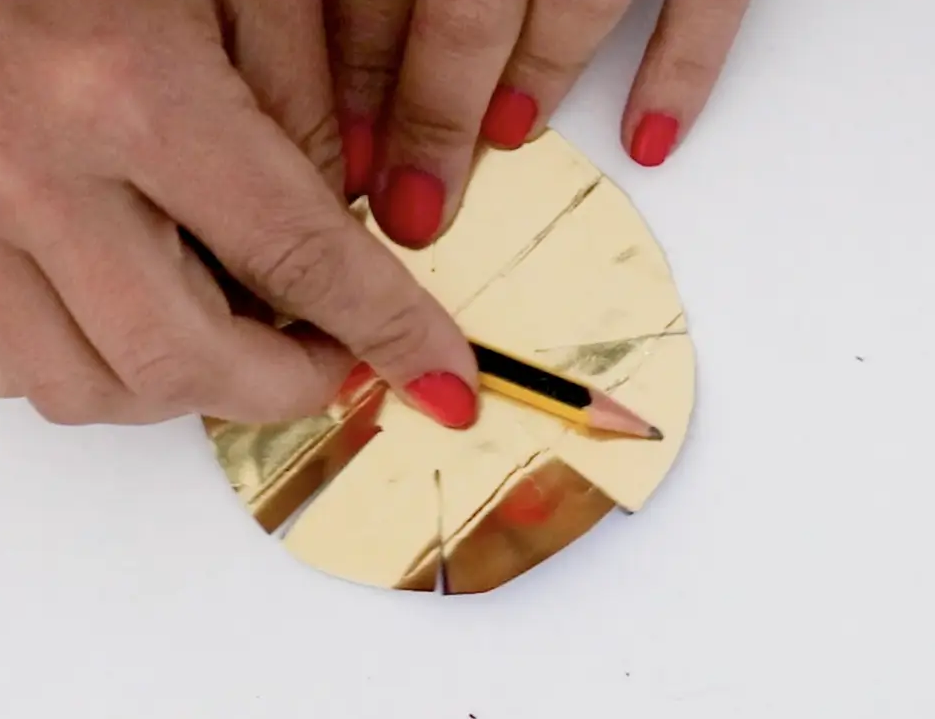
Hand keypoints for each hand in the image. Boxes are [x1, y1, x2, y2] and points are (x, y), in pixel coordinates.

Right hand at [0, 0, 477, 428]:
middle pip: (189, 359)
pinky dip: (105, 369)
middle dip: (287, 383)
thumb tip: (357, 216)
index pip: (299, 256)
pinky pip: (26, 371)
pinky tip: (144, 311)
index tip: (440, 378)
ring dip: (192, 385)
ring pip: (97, 388)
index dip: (388, 332)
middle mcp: (30, 173)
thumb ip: (300, 98)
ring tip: (238, 329)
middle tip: (334, 357)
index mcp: (123, 89)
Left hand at [329, 0, 748, 246]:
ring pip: (575, 5)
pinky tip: (649, 136)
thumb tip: (346, 57)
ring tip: (507, 142)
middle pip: (466, 11)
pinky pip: (711, 0)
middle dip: (431, 116)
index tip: (344, 163)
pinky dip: (684, 72)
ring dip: (536, 84)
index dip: (356, 79)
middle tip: (410, 208)